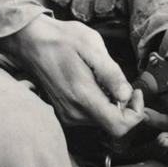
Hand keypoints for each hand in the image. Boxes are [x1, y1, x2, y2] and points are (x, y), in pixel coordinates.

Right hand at [0, 15, 144, 136]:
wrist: (31, 41)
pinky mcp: (64, 112)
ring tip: (101, 76)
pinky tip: (91, 80)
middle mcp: (74, 112)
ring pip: (102, 118)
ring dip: (110, 101)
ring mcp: (67, 114)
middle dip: (124, 104)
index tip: (136, 92)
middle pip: (112, 123)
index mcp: (83, 97)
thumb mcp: (91, 46)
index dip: (135, 113)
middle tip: (119, 79)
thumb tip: (126, 95)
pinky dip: (98, 101)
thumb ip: (111, 73)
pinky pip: (90, 114)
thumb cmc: (62, 39)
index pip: (119, 126)